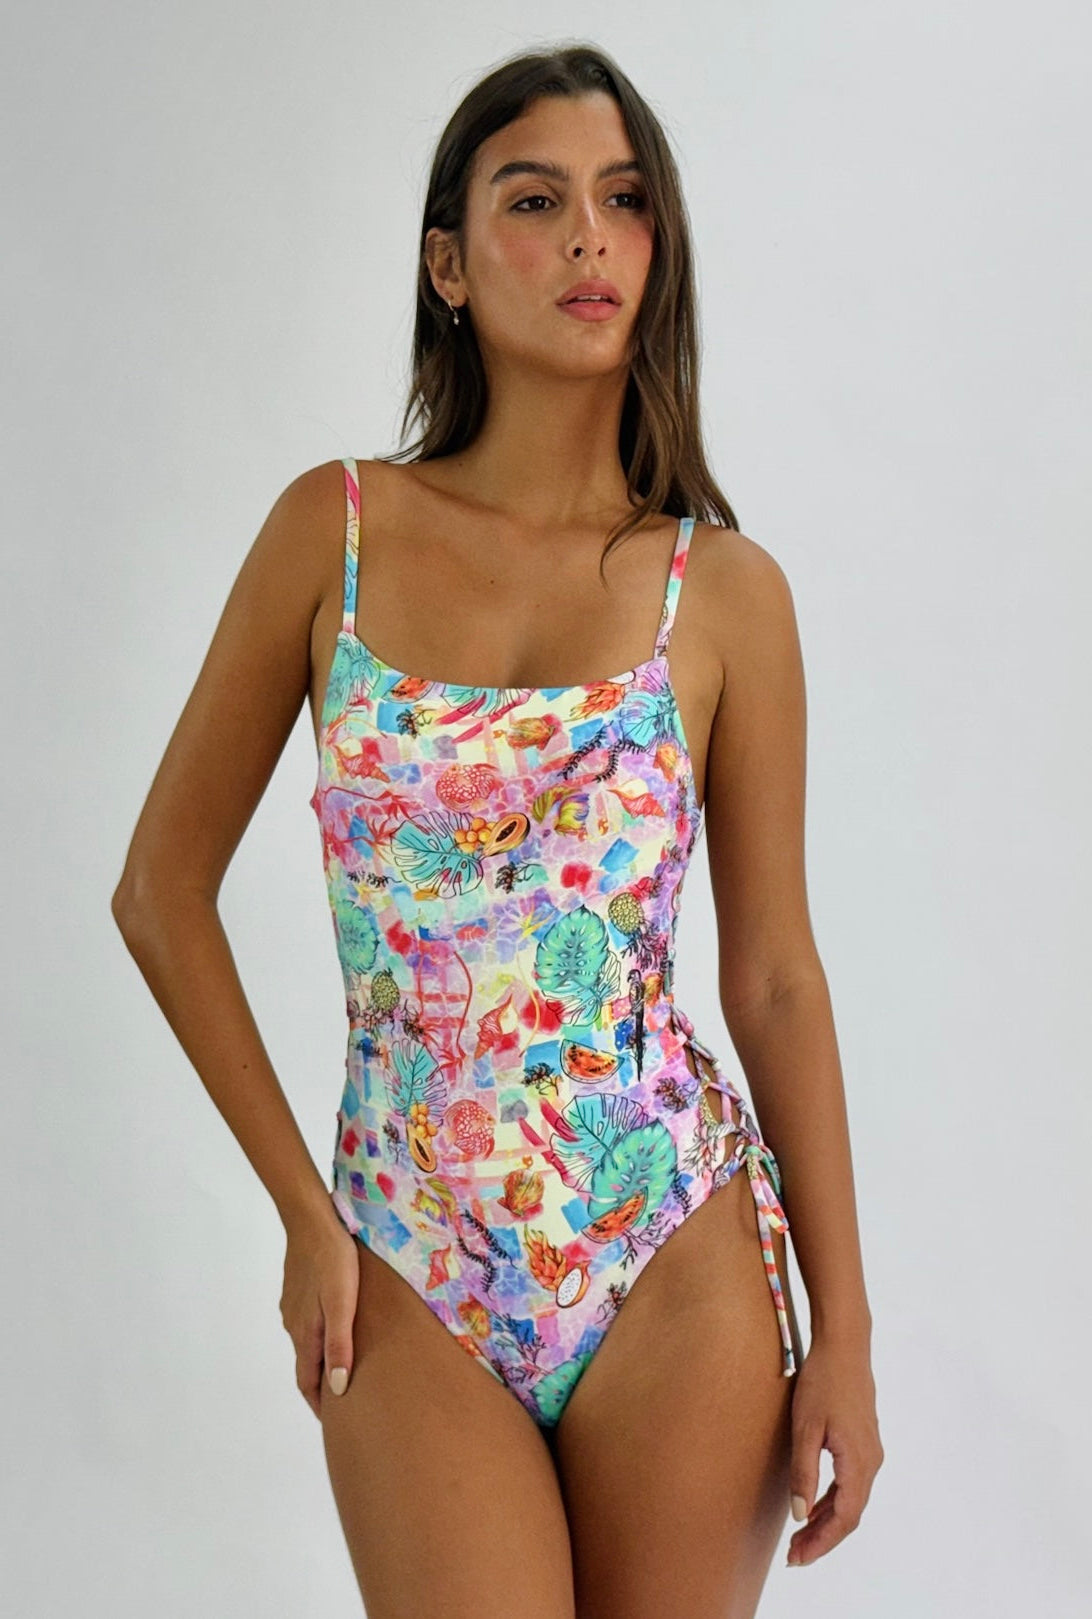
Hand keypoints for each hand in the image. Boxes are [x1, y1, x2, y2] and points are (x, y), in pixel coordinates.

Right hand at [278, 1198, 359, 1418]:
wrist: (312, 1220)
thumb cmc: (334, 1260)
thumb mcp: (343, 1304)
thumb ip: (340, 1345)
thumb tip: (337, 1389)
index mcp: (306, 1333)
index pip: (308, 1382)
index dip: (319, 1405)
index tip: (333, 1424)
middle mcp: (294, 1325)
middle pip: (305, 1366)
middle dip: (320, 1386)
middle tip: (342, 1403)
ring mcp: (292, 1307)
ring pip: (305, 1344)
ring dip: (319, 1361)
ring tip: (341, 1368)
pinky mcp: (296, 1291)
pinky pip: (305, 1324)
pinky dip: (317, 1338)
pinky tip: (333, 1330)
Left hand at [785, 1335, 883, 1566]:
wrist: (845, 1345)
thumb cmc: (822, 1382)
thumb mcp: (806, 1428)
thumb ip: (804, 1473)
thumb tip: (800, 1516)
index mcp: (859, 1463)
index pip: (843, 1519)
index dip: (821, 1543)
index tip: (797, 1559)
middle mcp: (871, 1462)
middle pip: (849, 1515)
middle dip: (822, 1538)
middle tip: (793, 1556)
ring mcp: (870, 1452)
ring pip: (851, 1500)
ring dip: (826, 1520)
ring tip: (799, 1537)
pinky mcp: (864, 1442)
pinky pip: (851, 1483)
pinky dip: (832, 1499)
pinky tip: (813, 1504)